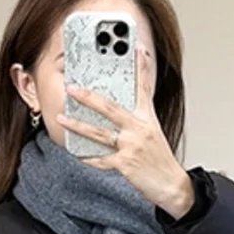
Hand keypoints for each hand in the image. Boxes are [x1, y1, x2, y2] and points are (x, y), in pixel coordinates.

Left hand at [57, 45, 195, 218]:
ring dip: (78, 125)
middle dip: (88, 97)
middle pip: (110, 108)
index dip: (142, 65)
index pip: (144, 87)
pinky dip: (87, 157)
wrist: (172, 186)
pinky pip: (100, 159)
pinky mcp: (124, 165)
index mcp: (147, 119)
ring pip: (99, 133)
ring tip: (62, 118)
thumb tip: (118, 115)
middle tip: (72, 88)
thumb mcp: (153, 134)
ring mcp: (130, 146)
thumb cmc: (161, 161)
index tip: (137, 46)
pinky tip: (76, 152)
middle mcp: (138, 129)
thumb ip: (137, 121)